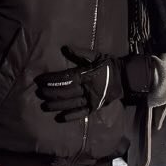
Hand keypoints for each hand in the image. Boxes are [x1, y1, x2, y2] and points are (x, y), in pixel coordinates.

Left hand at [36, 47, 150, 121]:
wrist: (126, 79)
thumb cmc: (110, 65)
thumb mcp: (97, 56)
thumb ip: (81, 53)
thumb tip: (65, 48)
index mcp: (87, 74)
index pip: (65, 77)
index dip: (51, 80)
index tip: (40, 80)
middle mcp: (88, 88)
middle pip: (65, 91)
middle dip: (50, 92)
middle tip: (38, 93)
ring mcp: (91, 99)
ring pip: (71, 103)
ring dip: (56, 105)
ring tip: (44, 106)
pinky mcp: (95, 107)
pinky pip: (81, 113)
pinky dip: (70, 116)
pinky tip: (59, 118)